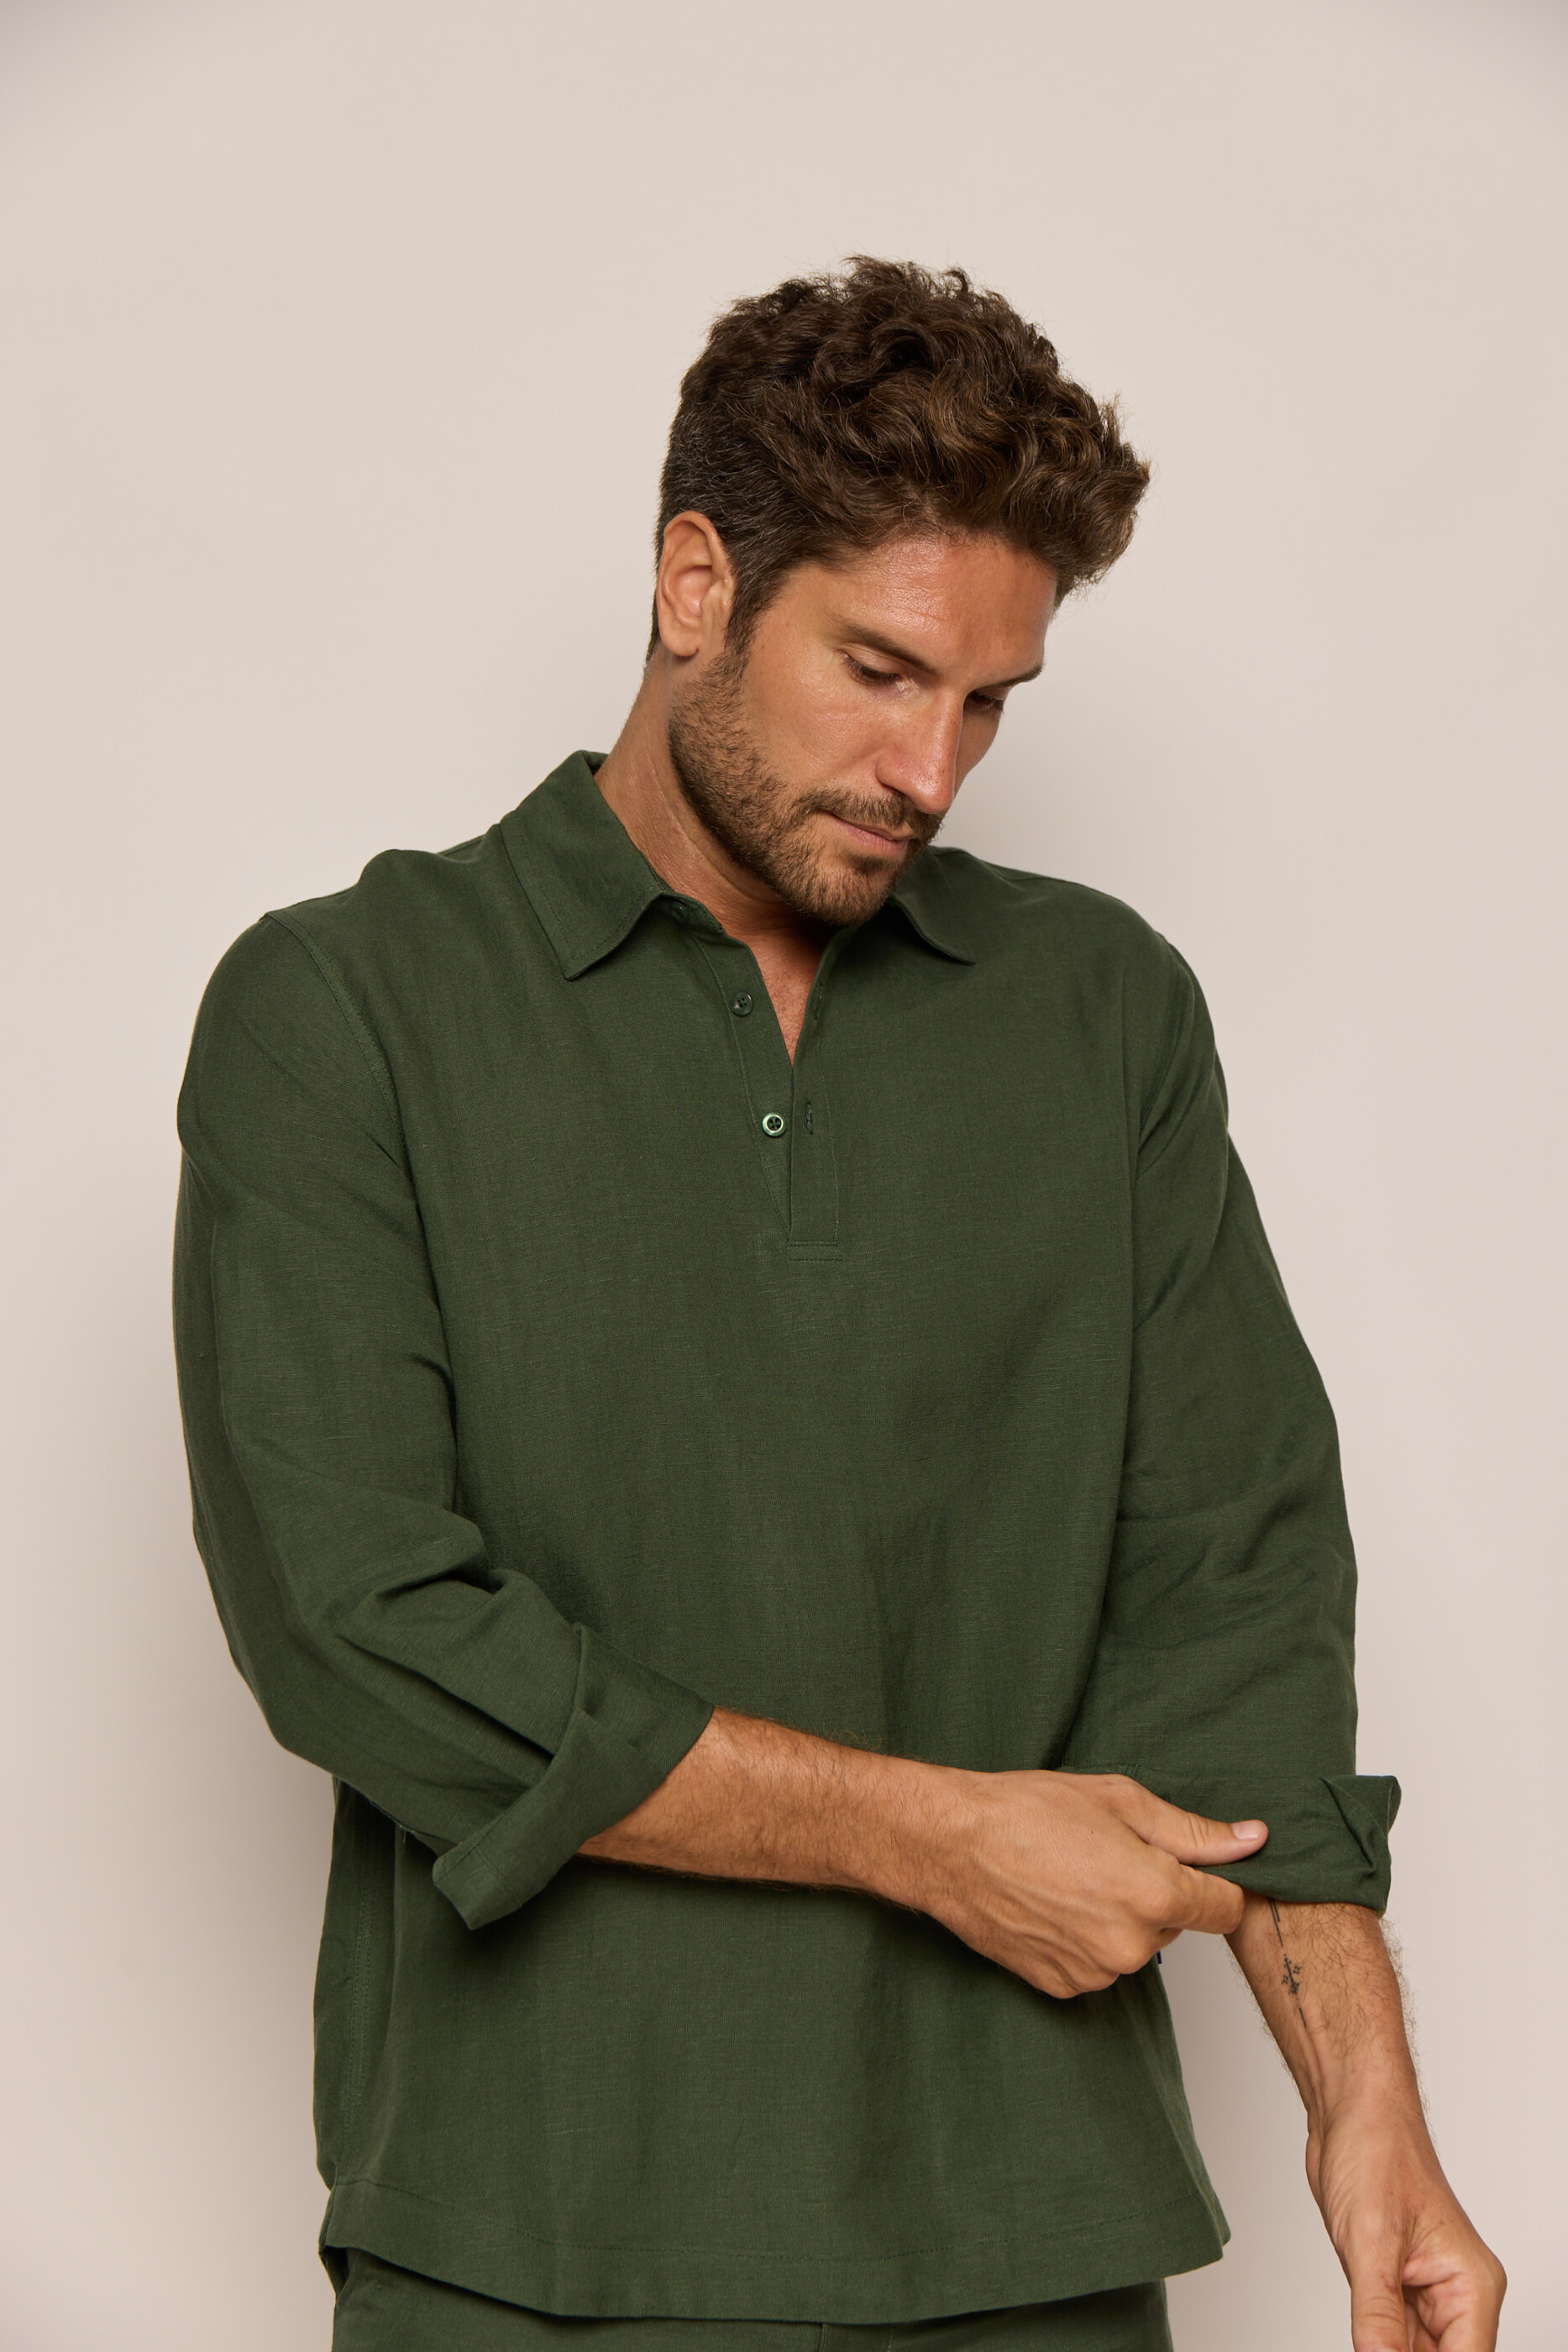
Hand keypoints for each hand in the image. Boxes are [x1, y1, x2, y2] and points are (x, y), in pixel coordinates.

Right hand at [916, 1769, 1267, 1996]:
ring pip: (1135, 1945)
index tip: (1192, 1866)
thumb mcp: (1118, 1800)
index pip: (1226, 1908)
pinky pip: (1097, 1964)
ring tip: (1070, 1877)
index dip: (1214, 1883)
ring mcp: (1095, 1972)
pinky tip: (1052, 1905)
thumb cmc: (1027, 1811)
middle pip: (1176, 1925)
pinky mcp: (1063, 1986)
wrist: (951, 1844)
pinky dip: (1084, 1939)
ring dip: (1118, 1918)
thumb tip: (1252, 1841)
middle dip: (1155, 1893)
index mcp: (1154, 1894)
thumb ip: (1193, 1831)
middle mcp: (1130, 1944)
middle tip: (1104, 1856)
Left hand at [1310, 2093, 1505, 2350]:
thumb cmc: (1375, 2151)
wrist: (1351, 2112)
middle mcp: (1456, 2292)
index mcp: (1471, 2284)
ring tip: (1362, 2336)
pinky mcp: (1395, 2282)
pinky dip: (1374, 2343)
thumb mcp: (1370, 2241)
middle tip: (1369, 2346)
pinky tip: (1360, 2340)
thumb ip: (1377, 2313)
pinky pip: (1390, 2334)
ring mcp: (1424, 2289)